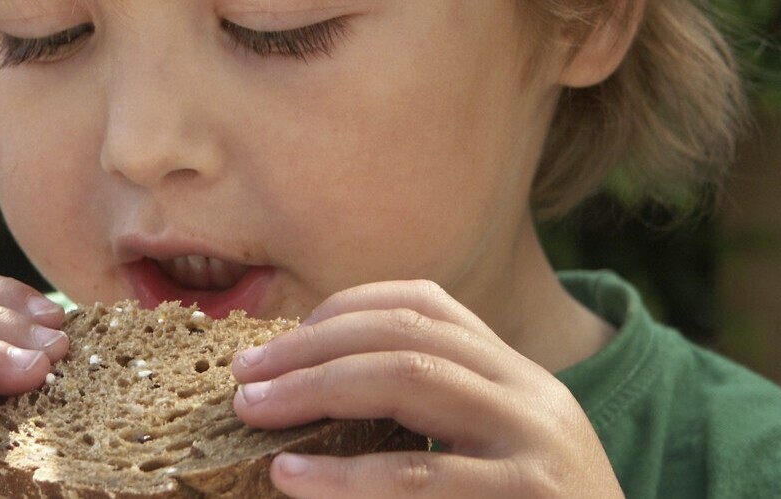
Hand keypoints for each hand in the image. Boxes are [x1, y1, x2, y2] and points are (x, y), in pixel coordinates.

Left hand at [231, 279, 622, 497]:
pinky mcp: (528, 497)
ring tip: (253, 410)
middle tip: (245, 375)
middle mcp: (530, 392)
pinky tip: (290, 477)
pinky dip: (344, 477)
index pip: (425, 302)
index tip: (284, 336)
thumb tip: (316, 388)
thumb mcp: (495, 451)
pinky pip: (419, 476)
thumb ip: (435, 413)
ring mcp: (534, 442)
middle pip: (407, 332)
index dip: (345, 307)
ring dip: (317, 387)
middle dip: (313, 345)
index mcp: (516, 374)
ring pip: (411, 377)